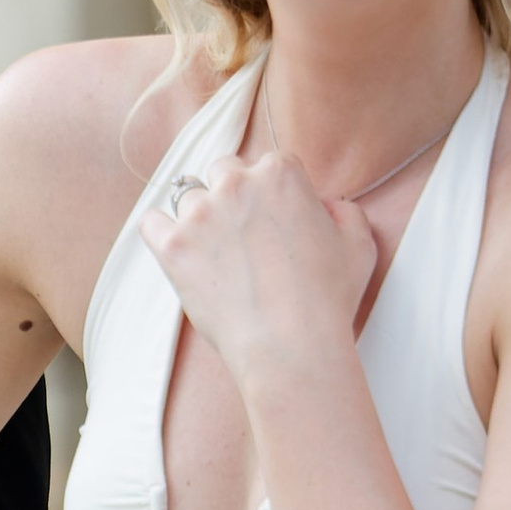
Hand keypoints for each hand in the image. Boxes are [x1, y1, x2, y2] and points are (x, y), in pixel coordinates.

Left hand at [141, 146, 376, 389]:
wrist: (291, 345)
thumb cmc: (327, 299)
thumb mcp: (358, 245)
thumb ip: (344, 212)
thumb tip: (325, 205)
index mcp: (281, 174)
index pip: (270, 164)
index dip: (274, 192)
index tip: (274, 217)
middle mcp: (236, 184)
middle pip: (224, 170)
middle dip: (233, 195)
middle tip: (243, 234)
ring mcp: (200, 213)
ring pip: (189, 198)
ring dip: (200, 218)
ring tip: (217, 255)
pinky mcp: (172, 245)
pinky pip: (151, 223)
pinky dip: (161, 233)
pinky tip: (178, 250)